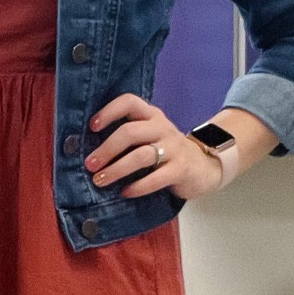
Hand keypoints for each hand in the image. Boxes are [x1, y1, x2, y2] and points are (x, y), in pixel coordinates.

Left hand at [85, 94, 224, 200]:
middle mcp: (162, 127)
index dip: (109, 112)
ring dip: (116, 169)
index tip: (92, 127)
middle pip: (130, 132)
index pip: (129, 102)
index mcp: (151, 115)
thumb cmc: (167, 151)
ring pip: (140, 156)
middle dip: (106, 149)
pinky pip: (155, 178)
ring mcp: (173, 148)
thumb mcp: (150, 135)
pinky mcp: (181, 169)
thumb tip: (90, 148)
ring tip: (100, 180)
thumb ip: (129, 136)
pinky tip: (125, 192)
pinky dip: (137, 186)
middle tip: (90, 165)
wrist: (203, 166)